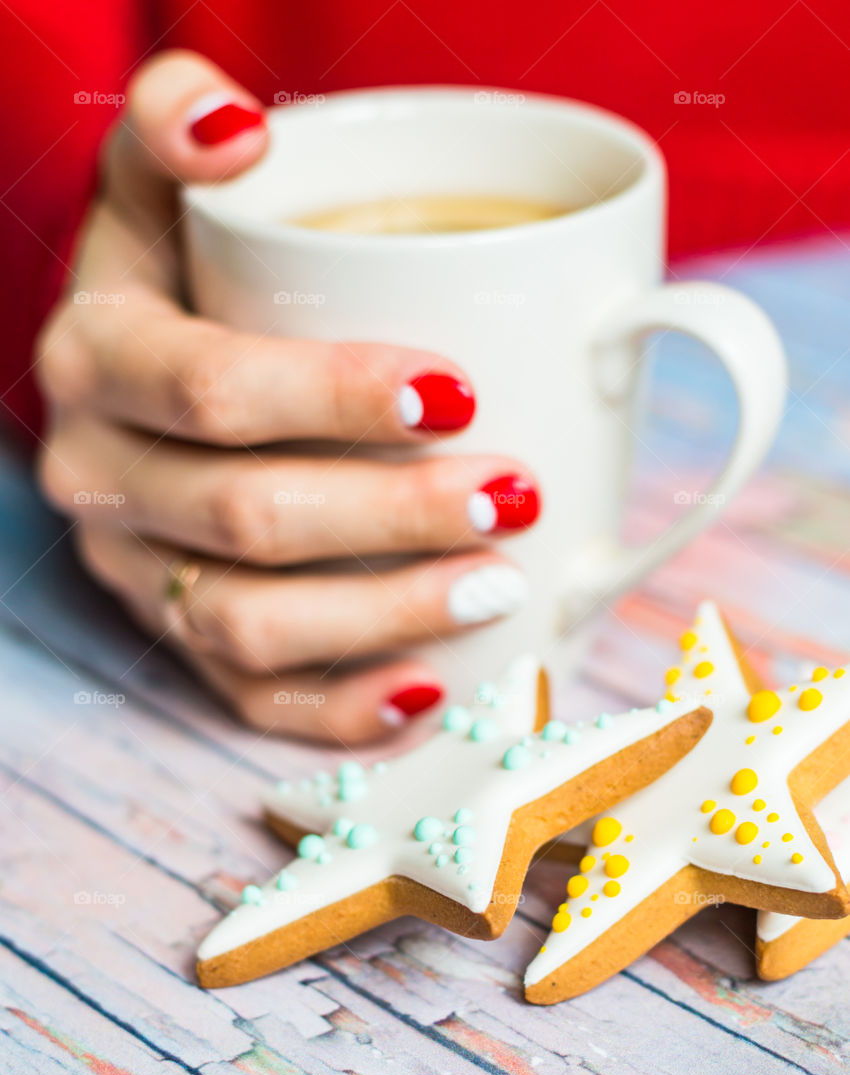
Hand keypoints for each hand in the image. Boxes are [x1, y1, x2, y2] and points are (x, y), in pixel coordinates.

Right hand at [35, 52, 539, 742]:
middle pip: (247, 518)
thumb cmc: (180, 272)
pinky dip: (340, 710)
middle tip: (513, 493)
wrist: (140, 370)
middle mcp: (102, 477)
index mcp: (101, 360)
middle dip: (393, 515)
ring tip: (498, 585)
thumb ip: (174, 126)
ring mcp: (137, 571)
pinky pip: (249, 698)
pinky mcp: (175, 637)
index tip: (460, 388)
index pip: (214, 391)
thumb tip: (237, 126)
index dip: (337, 397)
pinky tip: (427, 691)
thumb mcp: (159, 185)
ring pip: (251, 624)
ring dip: (383, 616)